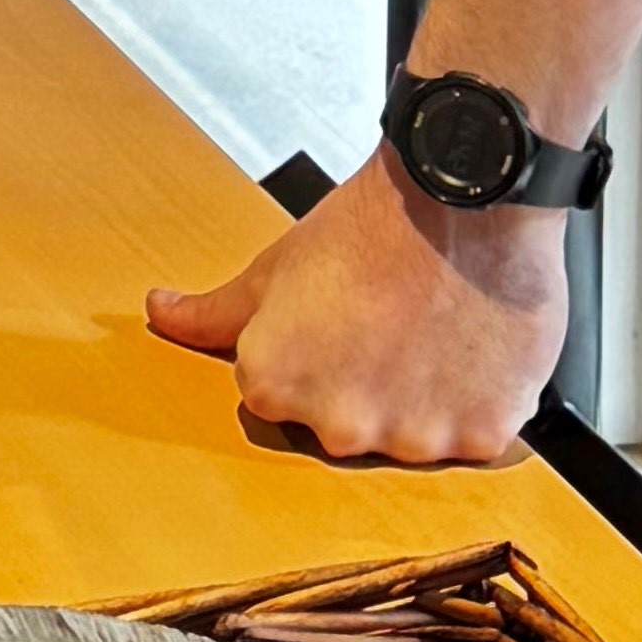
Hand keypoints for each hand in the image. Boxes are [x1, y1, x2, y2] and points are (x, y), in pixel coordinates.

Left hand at [148, 157, 566, 464]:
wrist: (461, 202)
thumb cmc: (367, 231)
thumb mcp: (271, 270)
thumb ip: (212, 313)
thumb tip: (160, 314)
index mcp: (275, 389)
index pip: (278, 397)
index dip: (305, 355)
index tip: (329, 324)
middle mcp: (338, 429)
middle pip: (344, 424)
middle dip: (360, 386)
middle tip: (382, 325)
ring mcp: (413, 439)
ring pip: (410, 436)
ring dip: (420, 399)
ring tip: (428, 331)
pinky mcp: (481, 437)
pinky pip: (472, 436)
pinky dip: (476, 402)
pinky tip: (469, 348)